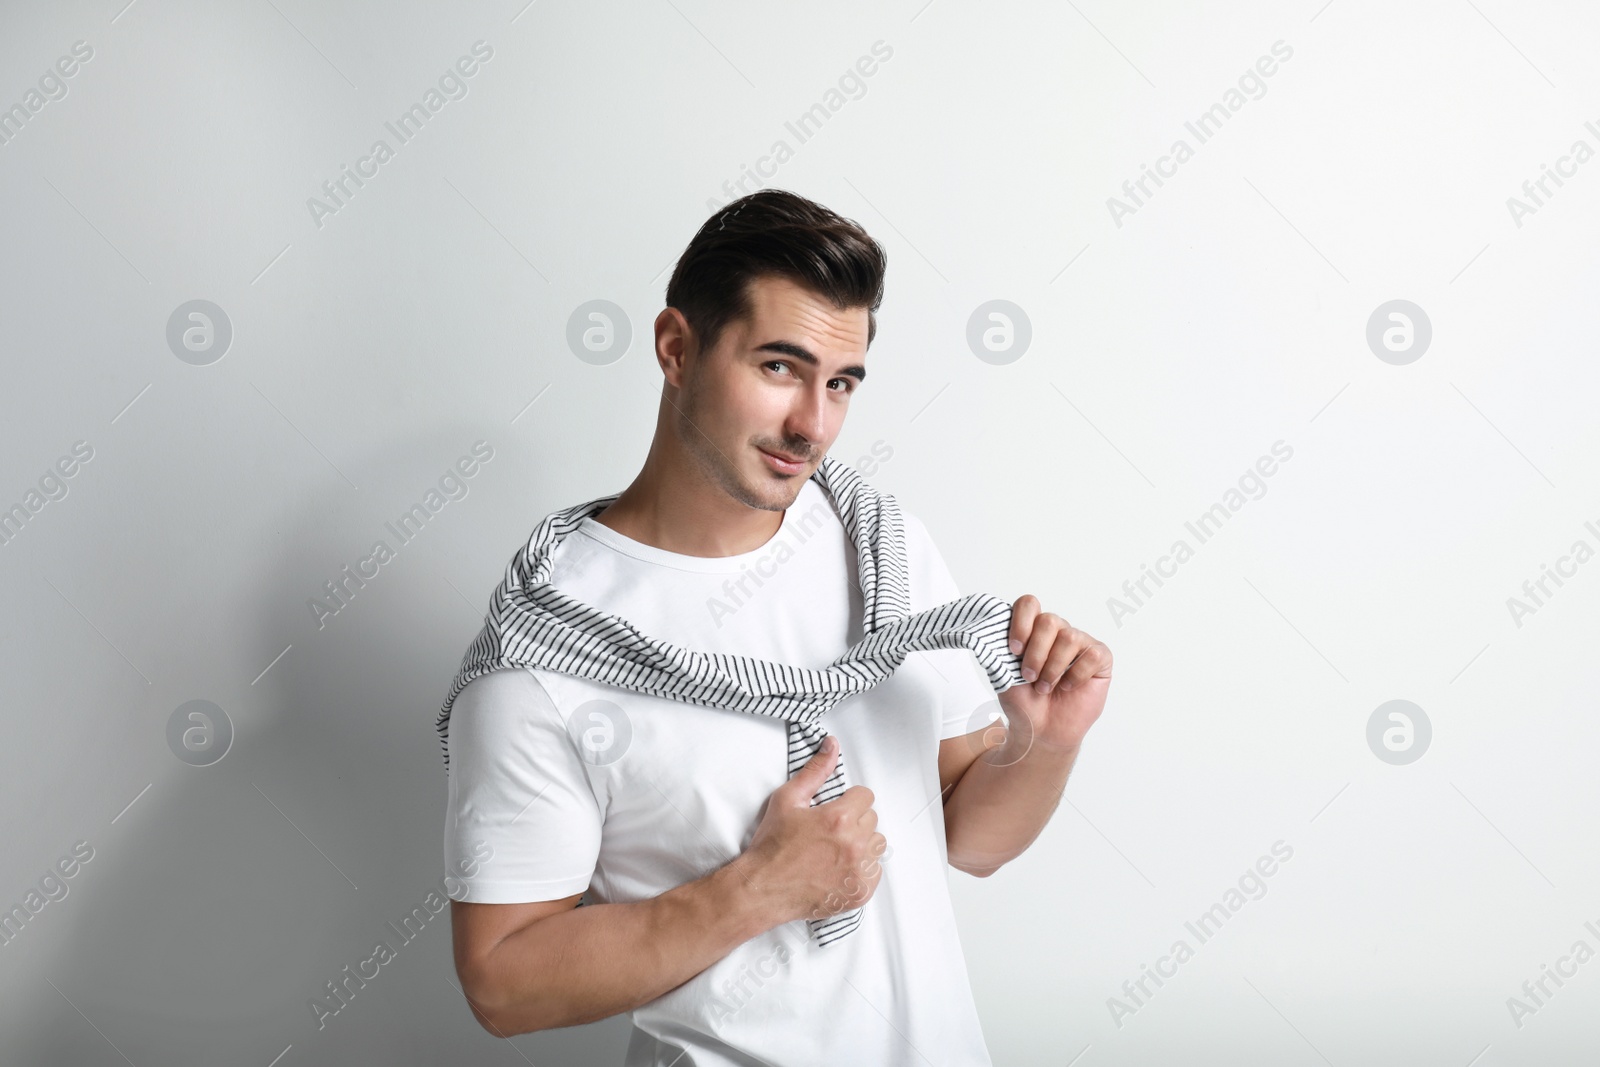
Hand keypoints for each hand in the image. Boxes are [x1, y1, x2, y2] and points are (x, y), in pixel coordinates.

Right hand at [741, 735, 887, 925]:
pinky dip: (861, 870)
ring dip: (861, 844)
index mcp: (839, 818)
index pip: (866, 796)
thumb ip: (815, 771)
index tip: (834, 810)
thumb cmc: (772, 846)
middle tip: (828, 831)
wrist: (762, 889)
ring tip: (835, 850)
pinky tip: (838, 869)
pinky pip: (875, 872)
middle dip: (853, 821)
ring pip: (876, 845)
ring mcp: (859, 871)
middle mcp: (855, 844)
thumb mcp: (787, 800)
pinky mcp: (860, 893)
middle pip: (872, 819)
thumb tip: (832, 745)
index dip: (848, 800)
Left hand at [996, 595, 1111, 751]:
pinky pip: (1092, 655)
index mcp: (1032, 629)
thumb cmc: (1023, 702)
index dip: (1021, 623)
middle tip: (1028, 677)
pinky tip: (1068, 687)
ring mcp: (1080, 643)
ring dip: (1053, 667)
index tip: (1014, 650)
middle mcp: (1057, 631)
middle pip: (1049, 620)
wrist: (1040, 731)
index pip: (1029, 604)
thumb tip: (992, 629)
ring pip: (1069, 637)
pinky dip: (1076, 674)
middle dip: (1036, 653)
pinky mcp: (1100, 658)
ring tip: (1045, 687)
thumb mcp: (1002, 672)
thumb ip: (998, 647)